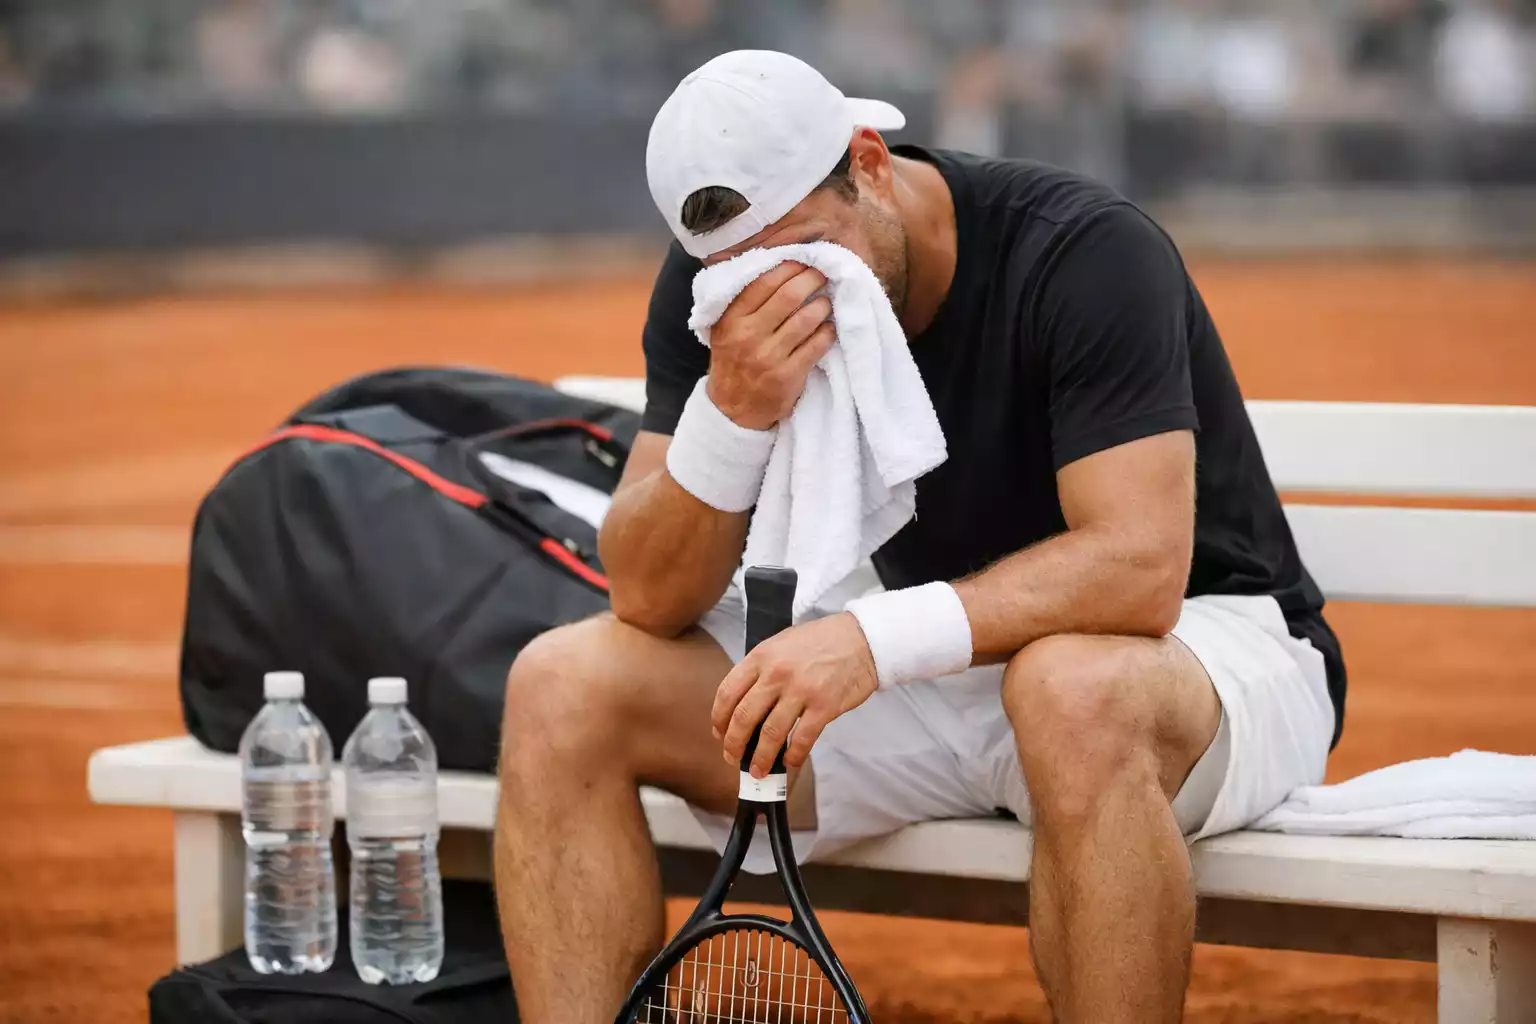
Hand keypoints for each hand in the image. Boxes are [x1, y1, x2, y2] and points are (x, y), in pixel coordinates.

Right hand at [707, 262, 835, 430]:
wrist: (732, 410)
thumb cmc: (733, 361)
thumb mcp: (726, 329)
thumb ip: (744, 302)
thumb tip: (779, 267)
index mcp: (731, 319)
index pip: (763, 282)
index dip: (788, 267)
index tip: (803, 261)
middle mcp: (748, 336)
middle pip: (788, 296)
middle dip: (810, 279)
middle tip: (821, 274)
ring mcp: (769, 357)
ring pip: (805, 319)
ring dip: (822, 305)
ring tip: (826, 301)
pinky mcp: (788, 376)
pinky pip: (816, 346)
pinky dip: (827, 332)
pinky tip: (829, 327)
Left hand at [712, 613, 877, 777]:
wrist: (862, 638)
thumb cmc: (822, 640)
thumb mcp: (782, 643)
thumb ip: (761, 668)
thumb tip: (744, 702)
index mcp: (761, 656)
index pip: (728, 692)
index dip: (719, 719)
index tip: (719, 733)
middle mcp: (777, 673)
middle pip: (744, 717)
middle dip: (734, 744)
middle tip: (733, 758)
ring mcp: (801, 690)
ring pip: (770, 734)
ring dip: (761, 758)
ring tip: (759, 770)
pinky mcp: (824, 706)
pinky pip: (802, 739)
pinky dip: (793, 755)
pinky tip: (790, 761)